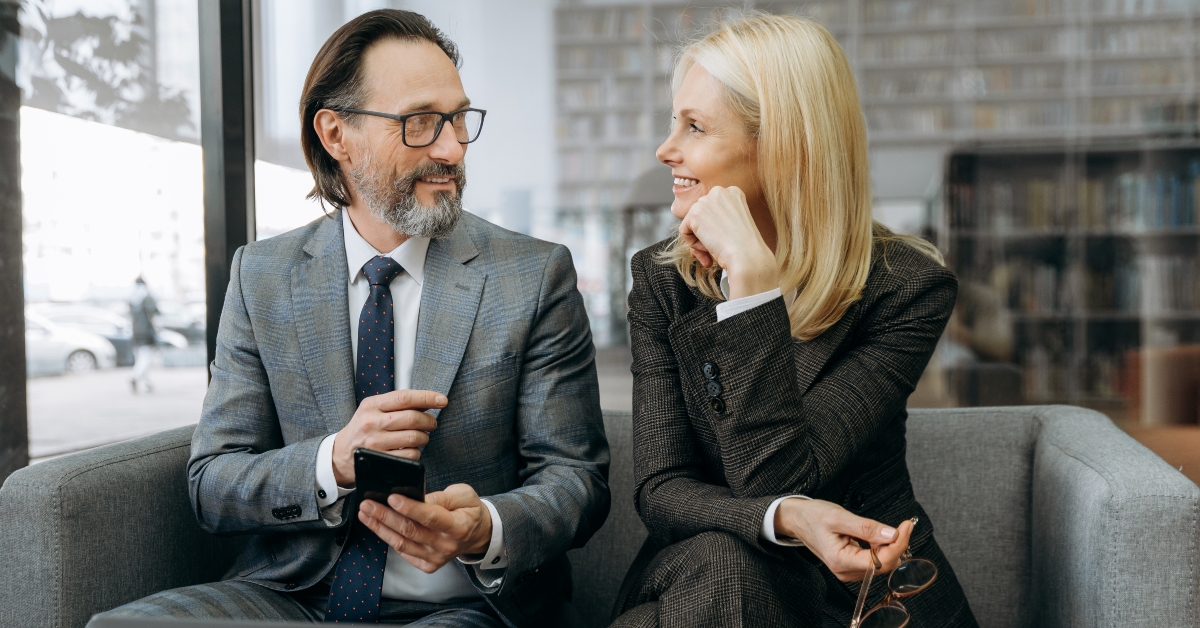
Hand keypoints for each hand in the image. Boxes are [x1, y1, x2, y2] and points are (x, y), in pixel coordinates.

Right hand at [332, 389, 445, 484]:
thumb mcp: (373, 410)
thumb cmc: (363, 428)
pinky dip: (416, 452)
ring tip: (421, 436)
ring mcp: (375, 443)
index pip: (404, 398)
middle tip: (431, 423)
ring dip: (424, 437)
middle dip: (429, 421)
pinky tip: (410, 449)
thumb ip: (397, 404)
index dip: (427, 397)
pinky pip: (410, 455)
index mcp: (371, 406)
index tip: (442, 400)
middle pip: (413, 419)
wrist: (341, 454)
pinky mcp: (381, 461)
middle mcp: (372, 423)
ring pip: (414, 438)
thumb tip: (429, 400)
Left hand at [358, 484, 492, 572]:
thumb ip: (442, 496)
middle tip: (368, 504)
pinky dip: (389, 538)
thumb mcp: (464, 495)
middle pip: (410, 531)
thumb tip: (418, 497)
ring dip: (380, 528)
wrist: (477, 534)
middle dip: (385, 516)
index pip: (431, 517)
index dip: (410, 508)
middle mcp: (446, 545)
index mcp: (458, 527)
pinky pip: (404, 552)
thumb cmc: (468, 511)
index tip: (392, 497)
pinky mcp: (427, 565)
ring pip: (402, 544)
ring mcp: (436, 558)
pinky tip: (377, 526)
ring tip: (365, 514)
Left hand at [677, 185, 777, 298]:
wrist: (747, 255)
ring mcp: (706, 200)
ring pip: (691, 224)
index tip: (725, 240)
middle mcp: (719, 191)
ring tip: (715, 249)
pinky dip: (693, 244)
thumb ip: (717, 220)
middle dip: (705, 235)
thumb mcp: (733, 226)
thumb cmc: (745, 246)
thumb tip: (698, 228)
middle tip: (717, 248)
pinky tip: (709, 247)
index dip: (715, 229)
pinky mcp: (695, 212)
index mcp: (733, 192)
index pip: (712, 210)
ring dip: (700, 241)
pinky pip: (684, 231)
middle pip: (700, 216)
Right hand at [774, 498, 914, 581]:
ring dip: (889, 546)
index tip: (906, 526)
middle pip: (884, 564)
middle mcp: (846, 571)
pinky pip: (875, 561)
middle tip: (901, 525)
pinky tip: (877, 536)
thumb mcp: (839, 517)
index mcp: (841, 561)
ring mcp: (849, 571)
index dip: (898, 544)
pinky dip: (881, 548)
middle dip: (896, 545)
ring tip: (884, 529)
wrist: (798, 520)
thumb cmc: (813, 516)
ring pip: (882, 564)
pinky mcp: (852, 566)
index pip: (880, 561)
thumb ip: (867, 528)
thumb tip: (893, 534)